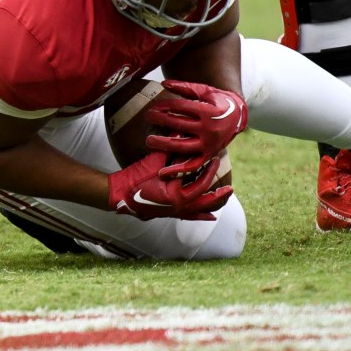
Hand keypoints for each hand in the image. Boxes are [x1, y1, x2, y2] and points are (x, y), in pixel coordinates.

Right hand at [108, 150, 231, 220]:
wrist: (120, 194)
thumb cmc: (135, 178)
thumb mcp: (154, 161)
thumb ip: (170, 149)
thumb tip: (182, 134)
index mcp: (177, 194)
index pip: (200, 182)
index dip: (209, 170)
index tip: (216, 159)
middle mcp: (179, 206)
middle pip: (206, 201)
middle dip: (219, 195)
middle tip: (230, 188)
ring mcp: (175, 212)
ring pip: (201, 211)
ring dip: (213, 205)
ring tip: (224, 199)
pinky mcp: (170, 213)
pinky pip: (190, 217)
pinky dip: (201, 216)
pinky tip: (210, 217)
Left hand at [144, 80, 246, 168]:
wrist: (238, 116)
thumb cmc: (218, 100)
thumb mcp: (204, 90)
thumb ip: (184, 87)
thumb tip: (163, 83)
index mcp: (208, 111)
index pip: (181, 108)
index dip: (165, 106)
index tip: (153, 106)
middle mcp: (210, 129)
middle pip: (179, 125)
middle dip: (161, 120)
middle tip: (147, 116)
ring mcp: (209, 144)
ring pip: (183, 146)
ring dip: (164, 144)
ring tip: (149, 141)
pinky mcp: (209, 155)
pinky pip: (192, 165)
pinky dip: (178, 170)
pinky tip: (163, 172)